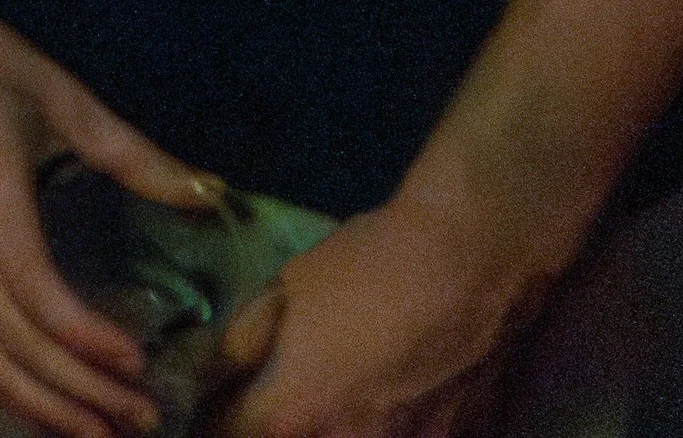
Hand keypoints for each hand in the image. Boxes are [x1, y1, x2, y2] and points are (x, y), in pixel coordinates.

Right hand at [0, 0, 226, 437]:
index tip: (137, 362)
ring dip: (37, 401)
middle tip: (136, 420)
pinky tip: (39, 404)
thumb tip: (212, 194)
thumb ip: (137, 155)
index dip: (85, 338)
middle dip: (73, 390)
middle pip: (8, 337)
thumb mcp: (66, 98)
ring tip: (95, 432)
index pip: (33, 288)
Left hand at [207, 189, 552, 435]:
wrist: (468, 261)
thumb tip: (215, 374)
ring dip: (332, 431)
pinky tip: (390, 404)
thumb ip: (244, 342)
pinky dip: (389, 431)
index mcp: (291, 411)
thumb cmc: (367, 266)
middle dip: (279, 427)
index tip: (221, 404)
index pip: (227, 435)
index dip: (218, 418)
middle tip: (281, 404)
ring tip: (339, 399)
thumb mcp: (285, 288)